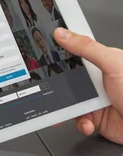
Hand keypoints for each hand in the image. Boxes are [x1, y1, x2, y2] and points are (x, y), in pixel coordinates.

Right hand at [54, 28, 122, 143]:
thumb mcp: (113, 64)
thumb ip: (87, 48)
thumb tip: (62, 33)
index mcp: (100, 60)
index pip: (75, 50)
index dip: (58, 50)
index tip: (42, 50)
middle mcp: (95, 78)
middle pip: (66, 76)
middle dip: (56, 82)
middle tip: (49, 84)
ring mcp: (93, 97)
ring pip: (68, 99)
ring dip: (65, 107)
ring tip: (70, 110)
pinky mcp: (93, 116)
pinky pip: (76, 118)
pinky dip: (79, 122)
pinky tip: (87, 122)